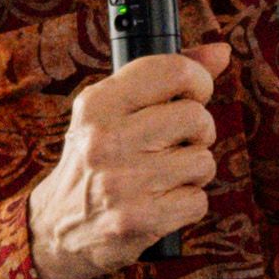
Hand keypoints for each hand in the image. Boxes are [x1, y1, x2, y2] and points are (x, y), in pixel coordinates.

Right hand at [33, 51, 220, 278]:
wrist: (56, 226)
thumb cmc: (94, 161)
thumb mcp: (113, 111)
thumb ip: (165, 78)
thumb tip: (222, 52)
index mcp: (98, 103)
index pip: (173, 70)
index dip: (198, 81)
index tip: (194, 95)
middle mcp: (106, 139)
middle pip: (197, 118)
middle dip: (199, 132)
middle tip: (176, 143)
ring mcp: (122, 182)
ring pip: (203, 161)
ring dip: (193, 171)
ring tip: (165, 175)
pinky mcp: (139, 219)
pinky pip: (199, 201)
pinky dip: (188, 204)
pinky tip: (162, 201)